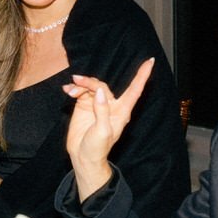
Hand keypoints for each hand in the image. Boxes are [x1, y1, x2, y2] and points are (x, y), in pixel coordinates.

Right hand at [64, 59, 153, 197]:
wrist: (83, 156)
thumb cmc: (98, 148)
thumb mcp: (103, 131)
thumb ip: (102, 111)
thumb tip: (100, 92)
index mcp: (121, 111)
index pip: (135, 90)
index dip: (142, 75)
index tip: (150, 61)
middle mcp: (111, 105)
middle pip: (103, 86)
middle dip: (90, 82)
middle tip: (77, 82)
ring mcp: (97, 104)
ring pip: (91, 87)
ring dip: (80, 85)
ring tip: (70, 90)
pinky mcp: (84, 106)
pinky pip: (81, 92)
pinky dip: (74, 89)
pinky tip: (67, 91)